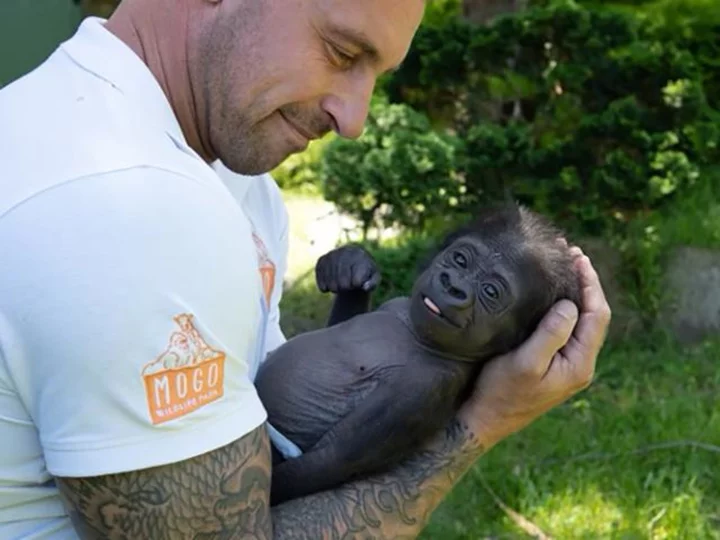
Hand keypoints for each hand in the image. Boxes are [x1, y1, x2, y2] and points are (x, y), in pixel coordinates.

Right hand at [315, 244, 380, 293]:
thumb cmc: (365, 273)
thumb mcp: (373, 279)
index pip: (356, 280)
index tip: (357, 283)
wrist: (351, 263)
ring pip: (331, 281)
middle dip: (345, 288)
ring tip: (339, 288)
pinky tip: (327, 288)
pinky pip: (320, 276)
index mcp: (360, 255)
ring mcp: (332, 254)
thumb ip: (372, 284)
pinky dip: (323, 286)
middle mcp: (345, 252)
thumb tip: (364, 287)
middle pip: (343, 281)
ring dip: (334, 289)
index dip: (356, 285)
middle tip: (346, 288)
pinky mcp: (322, 259)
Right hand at [458, 246, 610, 446]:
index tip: (577, 257)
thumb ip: (551, 333)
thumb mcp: (525, 362)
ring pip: (580, 321)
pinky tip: (550, 293)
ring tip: (563, 266)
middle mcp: (579, 364)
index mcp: (579, 364)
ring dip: (575, 293)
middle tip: (571, 253)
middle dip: (585, 283)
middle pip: (592, 316)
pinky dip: (562, 306)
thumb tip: (570, 304)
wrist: (484, 421)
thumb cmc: (500, 392)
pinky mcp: (552, 364)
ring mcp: (566, 365)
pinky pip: (566, 329)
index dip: (591, 284)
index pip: (597, 315)